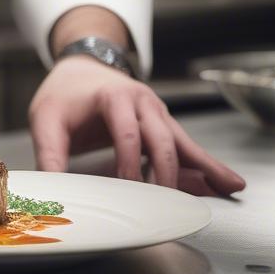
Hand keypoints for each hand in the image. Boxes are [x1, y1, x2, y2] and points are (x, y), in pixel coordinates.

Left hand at [28, 55, 245, 195]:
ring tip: (228, 188)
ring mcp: (156, 112)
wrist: (82, 67)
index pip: (126, 134)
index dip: (129, 164)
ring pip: (182, 142)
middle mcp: (141, 102)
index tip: (128, 190)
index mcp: (113, 97)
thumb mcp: (46, 118)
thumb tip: (52, 190)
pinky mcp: (162, 124)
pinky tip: (228, 182)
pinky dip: (206, 164)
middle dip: (166, 174)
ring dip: (204, 167)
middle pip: (161, 140)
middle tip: (168, 206)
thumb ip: (49, 154)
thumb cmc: (64, 93)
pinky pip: (186, 146)